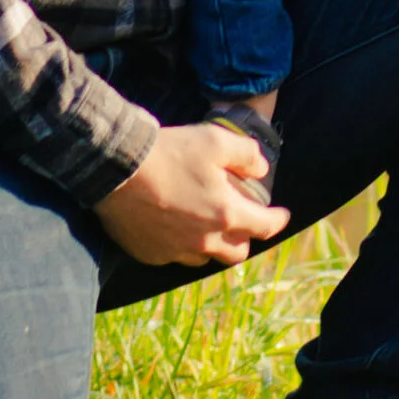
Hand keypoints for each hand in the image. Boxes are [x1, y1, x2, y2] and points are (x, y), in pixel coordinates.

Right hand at [94, 123, 289, 266]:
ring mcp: (175, 250)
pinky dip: (181, 245)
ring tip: (207, 224)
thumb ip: (247, 155)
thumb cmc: (170, 152)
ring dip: (212, 244)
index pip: (264, 226)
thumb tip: (261, 169)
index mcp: (225, 214)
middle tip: (241, 221)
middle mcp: (204, 240)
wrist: (117, 168)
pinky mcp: (151, 254)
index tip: (281, 215)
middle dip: (245, 238)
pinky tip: (176, 227)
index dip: (278, 220)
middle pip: (237, 253)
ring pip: (205, 257)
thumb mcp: (217, 140)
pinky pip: (174, 256)